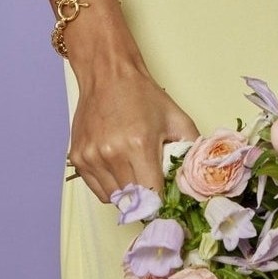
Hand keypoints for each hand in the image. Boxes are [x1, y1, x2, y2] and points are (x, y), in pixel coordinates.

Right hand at [66, 58, 200, 204]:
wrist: (108, 75)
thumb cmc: (142, 95)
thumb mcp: (177, 119)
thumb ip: (192, 149)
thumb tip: (199, 177)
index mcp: (139, 145)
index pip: (152, 195)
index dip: (162, 203)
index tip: (168, 203)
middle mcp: (112, 154)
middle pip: (133, 200)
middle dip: (147, 200)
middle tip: (155, 190)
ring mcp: (91, 157)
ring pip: (114, 199)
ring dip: (128, 195)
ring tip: (135, 175)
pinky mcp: (78, 158)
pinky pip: (97, 189)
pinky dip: (110, 187)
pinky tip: (119, 171)